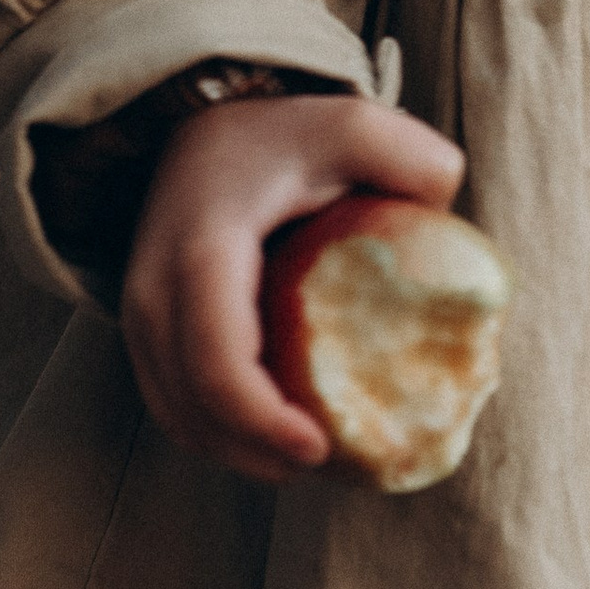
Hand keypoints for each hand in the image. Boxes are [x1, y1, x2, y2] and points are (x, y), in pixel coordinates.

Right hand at [119, 91, 464, 476]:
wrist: (194, 132)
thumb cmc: (278, 135)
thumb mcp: (346, 124)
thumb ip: (407, 155)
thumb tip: (448, 211)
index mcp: (201, 250)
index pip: (218, 361)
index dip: (263, 421)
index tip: (321, 446)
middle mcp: (153, 292)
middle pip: (194, 407)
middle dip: (260, 453)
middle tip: (335, 464)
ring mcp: (141, 319)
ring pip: (180, 417)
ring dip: (242, 453)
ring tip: (313, 461)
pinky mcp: (147, 337)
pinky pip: (176, 407)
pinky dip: (224, 436)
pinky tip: (280, 441)